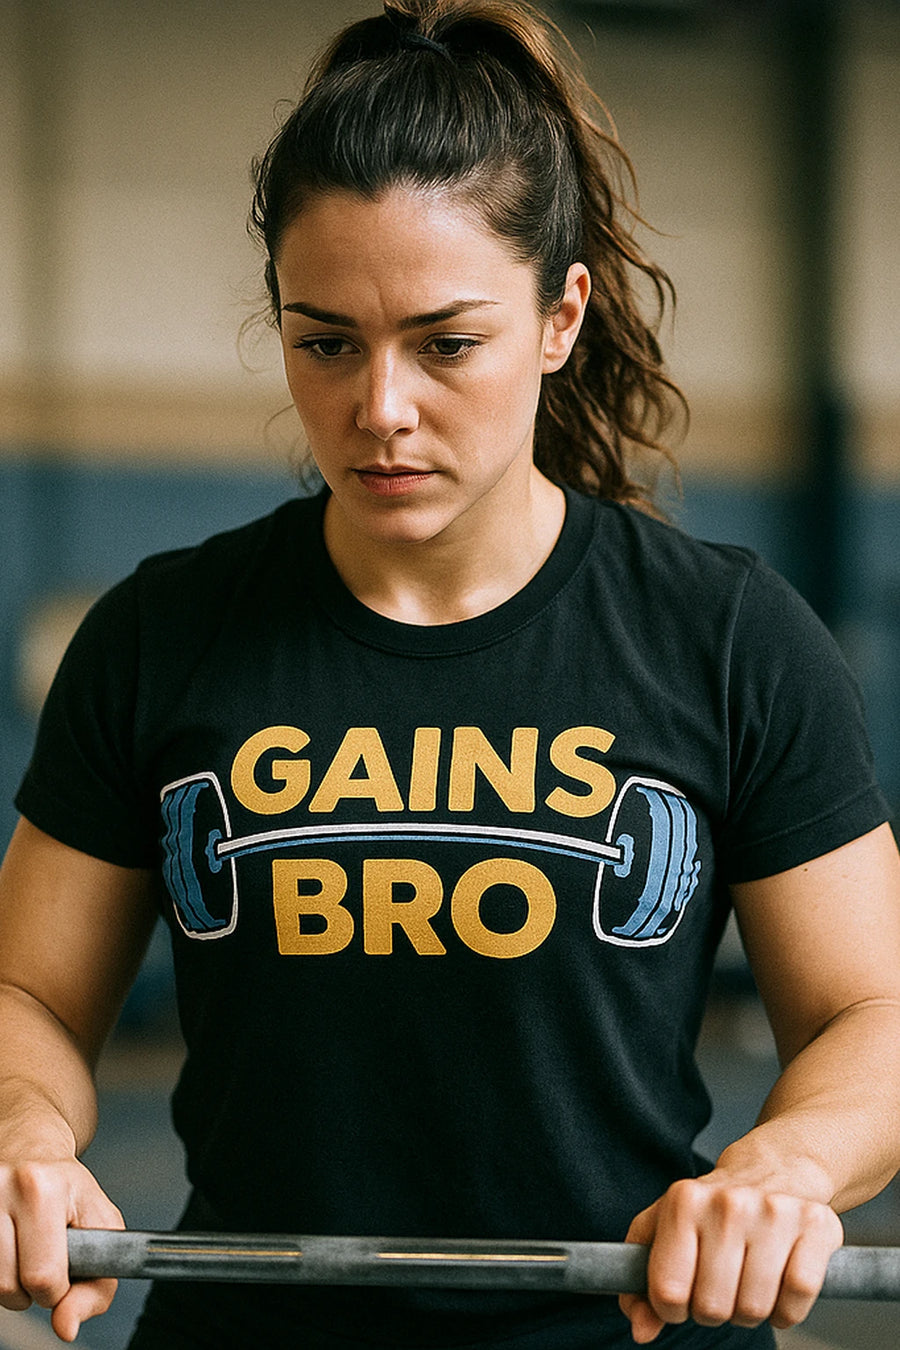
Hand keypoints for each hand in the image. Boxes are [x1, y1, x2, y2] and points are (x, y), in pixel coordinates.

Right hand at [0, 1156, 123, 1342]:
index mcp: (42, 1188)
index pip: (44, 1275)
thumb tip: (66, 1328)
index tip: (64, 1269)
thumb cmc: (68, 1188)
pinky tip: (7, 1250)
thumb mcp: (100, 1223)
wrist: (32, 1144)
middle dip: (32, 1286)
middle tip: (43, 1258)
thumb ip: (97, 1284)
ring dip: (10, 1282)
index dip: (59, 1287)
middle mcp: (2, 1188)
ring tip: (24, 1253)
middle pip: (9, 1286)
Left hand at [619, 1174, 843, 1343]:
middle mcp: (728, 1203)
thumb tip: (640, 1329)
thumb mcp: (663, 1229)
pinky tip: (778, 1288)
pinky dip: (787, 1310)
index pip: (668, 1291)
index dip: (671, 1309)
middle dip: (713, 1311)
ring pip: (755, 1308)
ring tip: (747, 1283)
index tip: (681, 1298)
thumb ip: (640, 1281)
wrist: (773, 1170)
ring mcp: (775, 1212)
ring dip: (750, 1312)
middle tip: (719, 1287)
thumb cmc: (711, 1210)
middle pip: (713, 1307)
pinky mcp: (816, 1224)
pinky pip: (798, 1297)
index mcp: (684, 1201)